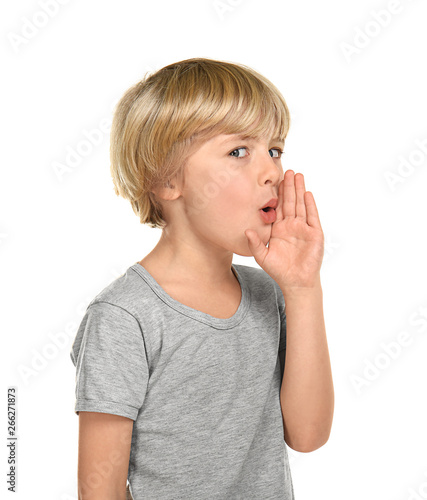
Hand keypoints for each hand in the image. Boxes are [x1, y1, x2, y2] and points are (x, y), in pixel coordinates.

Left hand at [245, 170, 323, 290]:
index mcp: (278, 228)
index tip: (272, 180)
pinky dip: (309, 205)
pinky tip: (307, 193)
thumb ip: (255, 243)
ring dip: (299, 190)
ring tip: (298, 175)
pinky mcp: (314, 233)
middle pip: (289, 201)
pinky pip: (311, 216)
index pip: (277, 207)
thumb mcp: (262, 256)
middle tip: (287, 170)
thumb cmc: (279, 270)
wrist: (296, 282)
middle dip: (288, 186)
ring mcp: (303, 228)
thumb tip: (246, 230)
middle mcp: (291, 225)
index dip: (276, 194)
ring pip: (301, 205)